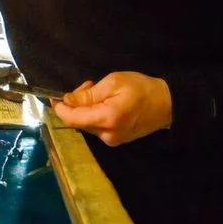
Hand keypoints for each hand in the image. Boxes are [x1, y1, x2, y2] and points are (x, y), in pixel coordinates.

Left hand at [52, 72, 171, 145]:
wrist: (168, 104)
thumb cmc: (142, 88)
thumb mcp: (114, 83)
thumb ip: (88, 94)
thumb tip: (67, 100)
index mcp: (106, 119)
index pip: (73, 119)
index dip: (60, 109)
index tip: (54, 97)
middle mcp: (106, 135)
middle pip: (78, 122)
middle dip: (75, 104)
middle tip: (88, 85)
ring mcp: (111, 140)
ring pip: (86, 124)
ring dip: (85, 108)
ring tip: (97, 91)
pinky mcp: (115, 140)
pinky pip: (96, 127)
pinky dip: (94, 114)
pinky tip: (103, 103)